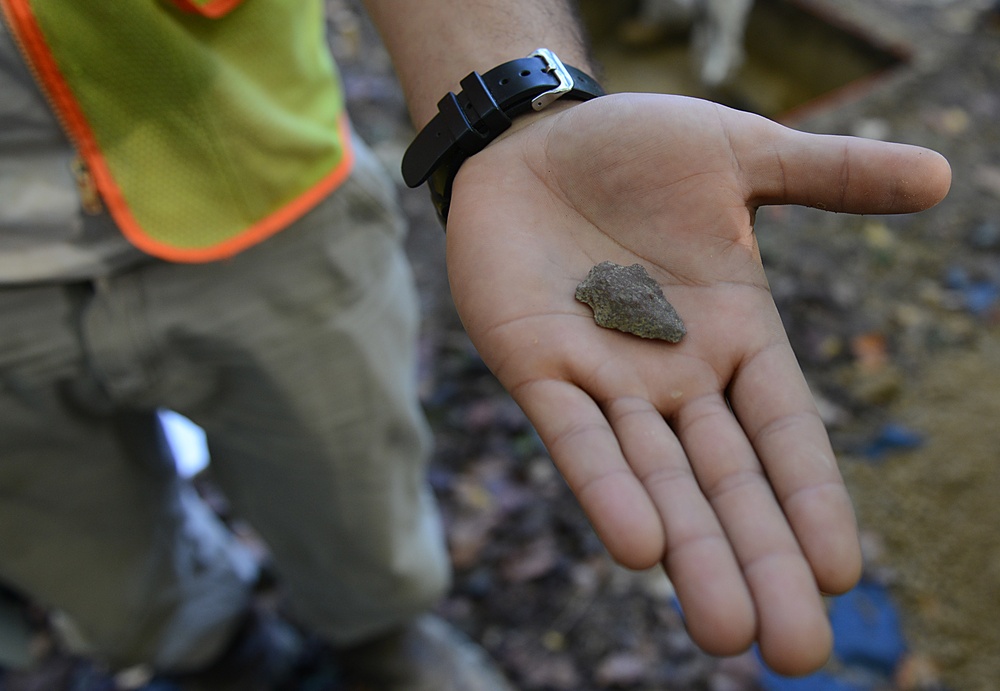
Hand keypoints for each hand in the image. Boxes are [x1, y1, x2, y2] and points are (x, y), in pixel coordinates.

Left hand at [444, 93, 950, 674]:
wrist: (532, 139)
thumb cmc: (633, 149)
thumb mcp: (740, 156)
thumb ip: (830, 176)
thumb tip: (943, 174)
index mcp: (732, 335)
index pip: (783, 433)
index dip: (812, 500)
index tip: (843, 574)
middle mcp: (672, 374)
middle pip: (725, 482)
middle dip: (757, 561)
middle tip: (793, 654)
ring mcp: (602, 376)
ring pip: (653, 478)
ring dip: (688, 552)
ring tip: (724, 630)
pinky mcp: (534, 364)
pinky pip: (573, 434)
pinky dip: (604, 486)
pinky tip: (639, 547)